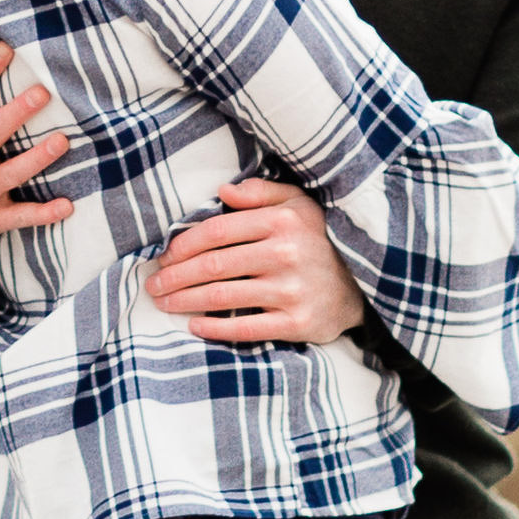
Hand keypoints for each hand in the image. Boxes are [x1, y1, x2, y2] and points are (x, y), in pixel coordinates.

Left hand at [144, 178, 367, 345]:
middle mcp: (286, 254)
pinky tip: (193, 326)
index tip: (164, 256)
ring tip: (164, 303)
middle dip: (175, 276)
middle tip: (153, 284)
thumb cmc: (321, 241)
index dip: (183, 245)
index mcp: (282, 221)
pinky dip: (213, 328)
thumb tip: (222, 190)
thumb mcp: (300, 205)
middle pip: (212, 265)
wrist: (365, 286)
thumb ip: (261, 194)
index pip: (217, 232)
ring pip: (221, 296)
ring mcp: (291, 291)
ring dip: (184, 301)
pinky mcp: (297, 323)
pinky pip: (245, 328)